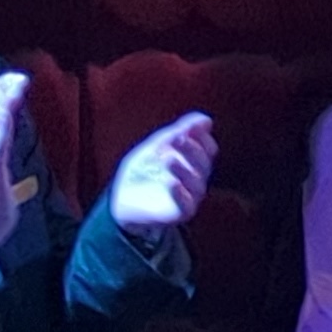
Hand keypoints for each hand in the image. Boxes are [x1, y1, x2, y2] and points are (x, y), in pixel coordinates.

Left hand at [107, 112, 217, 233]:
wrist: (122, 200)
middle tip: (177, 139)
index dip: (201, 137)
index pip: (208, 149)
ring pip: (197, 183)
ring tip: (168, 159)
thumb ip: (178, 132)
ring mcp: (189, 196)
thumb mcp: (155, 147)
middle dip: (191, 150)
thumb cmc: (142, 171)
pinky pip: (186, 204)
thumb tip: (206, 119)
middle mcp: (195, 179)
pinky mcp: (179, 213)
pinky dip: (180, 193)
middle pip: (203, 163)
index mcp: (193, 162)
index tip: (189, 128)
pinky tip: (171, 183)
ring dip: (184, 169)